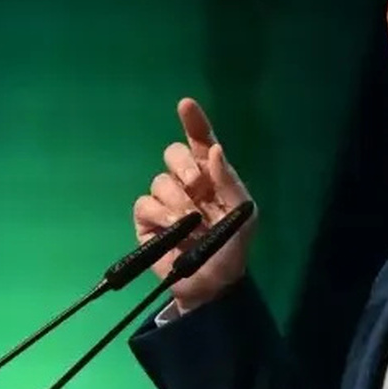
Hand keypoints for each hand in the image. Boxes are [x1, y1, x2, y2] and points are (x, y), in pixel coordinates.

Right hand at [132, 98, 255, 311]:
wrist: (213, 284)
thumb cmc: (232, 247)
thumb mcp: (243, 214)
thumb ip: (229, 181)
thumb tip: (214, 150)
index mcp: (212, 175)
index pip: (201, 140)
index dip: (193, 120)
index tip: (185, 104)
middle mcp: (186, 182)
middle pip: (174, 153)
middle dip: (184, 166)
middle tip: (197, 186)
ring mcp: (165, 200)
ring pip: (159, 180)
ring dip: (177, 201)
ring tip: (191, 223)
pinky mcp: (147, 220)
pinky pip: (144, 203)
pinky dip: (160, 214)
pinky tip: (174, 229)